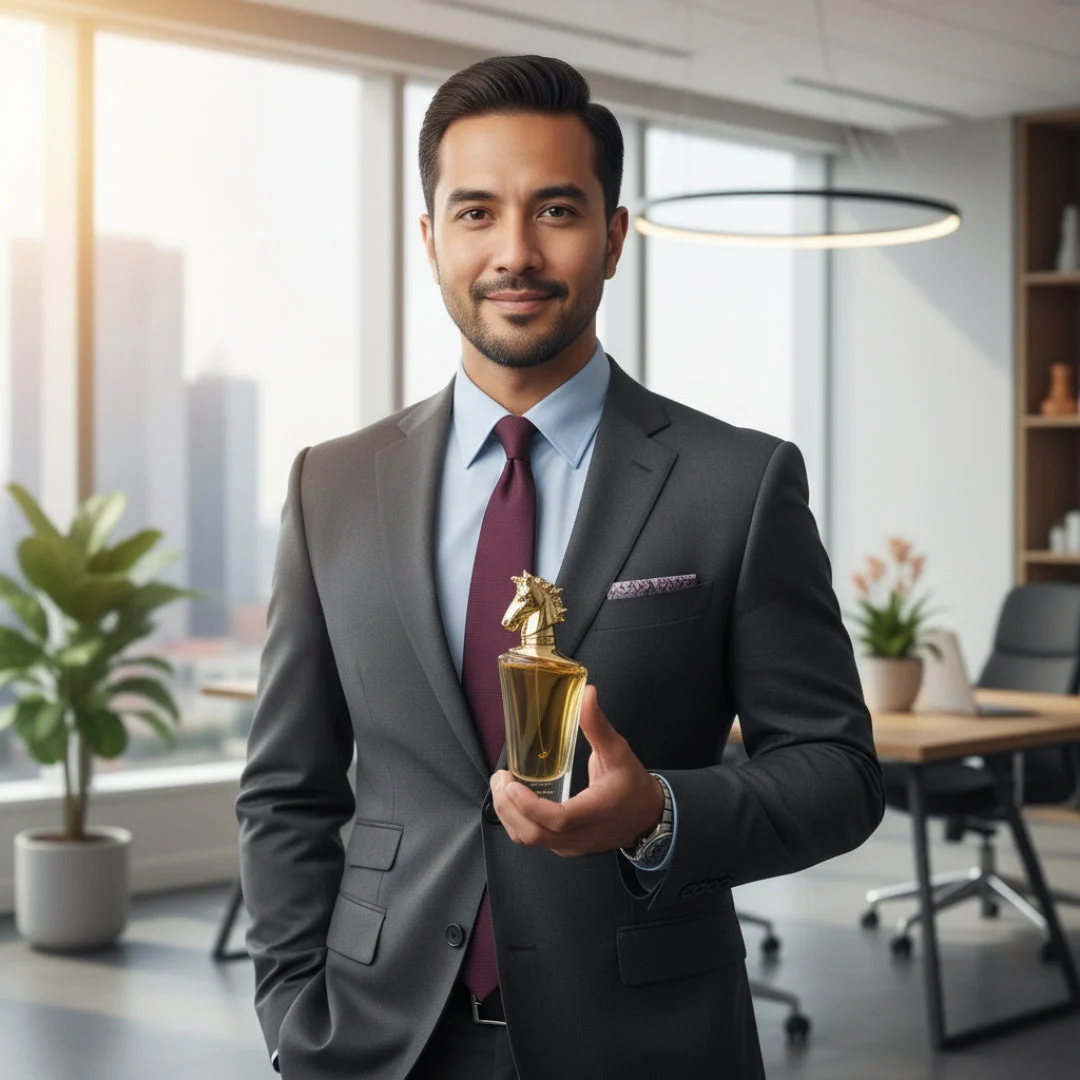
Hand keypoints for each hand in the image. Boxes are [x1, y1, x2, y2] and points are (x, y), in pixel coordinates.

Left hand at [489, 685, 663, 857]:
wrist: (646, 817)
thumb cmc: (632, 784)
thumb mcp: (618, 751)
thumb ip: (597, 725)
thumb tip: (587, 694)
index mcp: (597, 811)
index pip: (559, 819)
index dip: (531, 806)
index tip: (512, 784)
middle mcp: (582, 835)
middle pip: (535, 834)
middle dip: (508, 808)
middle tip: (500, 778)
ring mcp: (571, 846)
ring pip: (530, 841)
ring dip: (508, 815)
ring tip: (501, 786)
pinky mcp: (564, 848)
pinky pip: (534, 841)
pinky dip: (517, 822)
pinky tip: (513, 800)